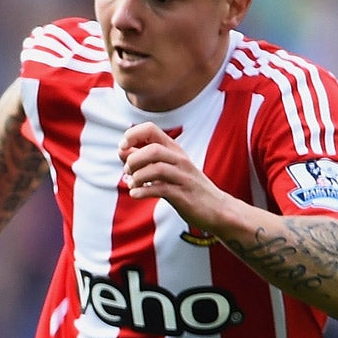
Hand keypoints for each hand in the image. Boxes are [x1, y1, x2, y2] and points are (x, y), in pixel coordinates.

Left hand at [118, 123, 240, 233]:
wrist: (216, 208)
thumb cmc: (185, 187)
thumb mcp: (166, 169)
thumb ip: (145, 159)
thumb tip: (121, 150)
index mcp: (173, 149)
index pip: (151, 129)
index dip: (132, 135)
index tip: (122, 148)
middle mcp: (179, 159)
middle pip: (153, 150)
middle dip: (133, 160)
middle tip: (127, 172)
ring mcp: (183, 177)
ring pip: (157, 168)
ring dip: (138, 176)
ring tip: (132, 184)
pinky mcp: (183, 195)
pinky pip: (161, 189)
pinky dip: (143, 192)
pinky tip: (135, 194)